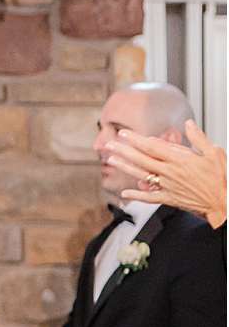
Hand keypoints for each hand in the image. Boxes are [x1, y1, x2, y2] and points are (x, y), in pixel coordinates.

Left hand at [107, 119, 226, 228]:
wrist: (222, 203)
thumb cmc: (220, 178)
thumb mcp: (214, 153)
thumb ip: (198, 138)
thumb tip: (188, 123)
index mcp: (180, 160)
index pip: (152, 147)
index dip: (136, 140)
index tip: (124, 133)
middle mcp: (170, 173)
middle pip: (142, 160)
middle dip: (124, 151)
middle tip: (108, 144)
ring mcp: (167, 186)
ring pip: (141, 175)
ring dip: (125, 168)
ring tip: (111, 160)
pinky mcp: (169, 199)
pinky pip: (149, 197)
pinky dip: (136, 195)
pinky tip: (124, 193)